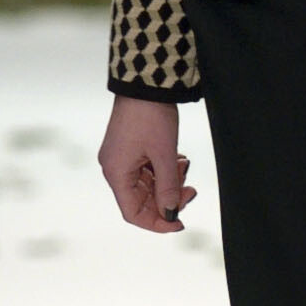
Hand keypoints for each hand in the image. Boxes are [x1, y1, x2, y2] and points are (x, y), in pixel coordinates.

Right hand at [98, 96, 195, 233]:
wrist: (145, 82)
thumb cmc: (150, 115)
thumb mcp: (165, 154)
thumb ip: (168, 187)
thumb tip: (171, 212)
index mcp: (117, 173)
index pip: (133, 213)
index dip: (157, 223)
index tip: (180, 222)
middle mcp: (114, 168)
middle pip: (141, 199)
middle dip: (168, 197)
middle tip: (191, 190)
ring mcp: (121, 158)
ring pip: (147, 184)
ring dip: (168, 181)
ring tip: (184, 167)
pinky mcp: (129, 148)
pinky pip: (147, 169)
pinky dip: (164, 169)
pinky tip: (178, 159)